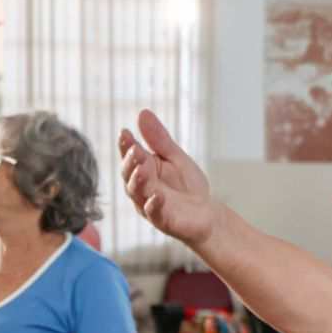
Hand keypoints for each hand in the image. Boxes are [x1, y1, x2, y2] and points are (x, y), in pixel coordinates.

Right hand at [120, 110, 216, 245]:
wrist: (206, 214)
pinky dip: (154, 205)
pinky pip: (154, 213)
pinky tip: (157, 196)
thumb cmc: (187, 186)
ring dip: (139, 181)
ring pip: (138, 193)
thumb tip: (143, 113)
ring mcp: (149, 205)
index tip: (124, 133)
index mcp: (143, 170)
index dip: (126, 145)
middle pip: (129, 174)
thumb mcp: (175, 157)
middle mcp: (141, 187)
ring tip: (142, 169)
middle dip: (131, 162)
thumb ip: (159, 139)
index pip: (130, 156)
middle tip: (135, 150)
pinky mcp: (162, 220)